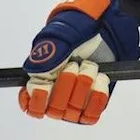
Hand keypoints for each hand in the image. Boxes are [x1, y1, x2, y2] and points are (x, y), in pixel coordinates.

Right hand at [18, 0, 139, 123]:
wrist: (109, 24)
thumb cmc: (81, 27)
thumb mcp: (62, 32)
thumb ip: (48, 51)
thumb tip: (35, 72)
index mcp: (40, 78)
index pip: (30, 104)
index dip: (37, 98)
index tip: (46, 85)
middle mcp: (55, 93)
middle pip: (53, 109)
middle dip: (65, 85)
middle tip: (75, 65)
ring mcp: (74, 100)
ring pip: (71, 112)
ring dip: (83, 87)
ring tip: (90, 66)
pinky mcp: (93, 102)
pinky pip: (91, 114)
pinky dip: (97, 97)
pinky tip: (100, 79)